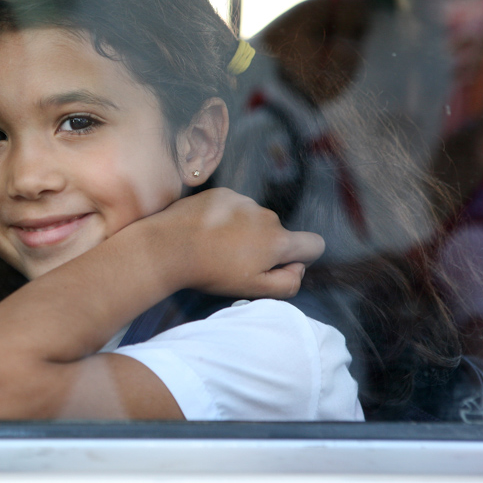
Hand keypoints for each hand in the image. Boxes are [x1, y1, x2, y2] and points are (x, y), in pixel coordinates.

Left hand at [143, 188, 324, 298]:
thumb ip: (287, 282)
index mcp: (278, 241)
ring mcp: (243, 201)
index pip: (314, 244)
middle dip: (264, 247)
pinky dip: (225, 219)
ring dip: (243, 232)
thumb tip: (297, 268)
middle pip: (278, 233)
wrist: (168, 246)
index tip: (278, 265)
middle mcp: (266, 216)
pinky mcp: (222, 194)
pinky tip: (205, 231)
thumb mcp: (253, 288)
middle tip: (234, 262)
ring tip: (215, 247)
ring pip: (254, 220)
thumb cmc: (211, 271)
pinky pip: (234, 208)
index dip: (302, 258)